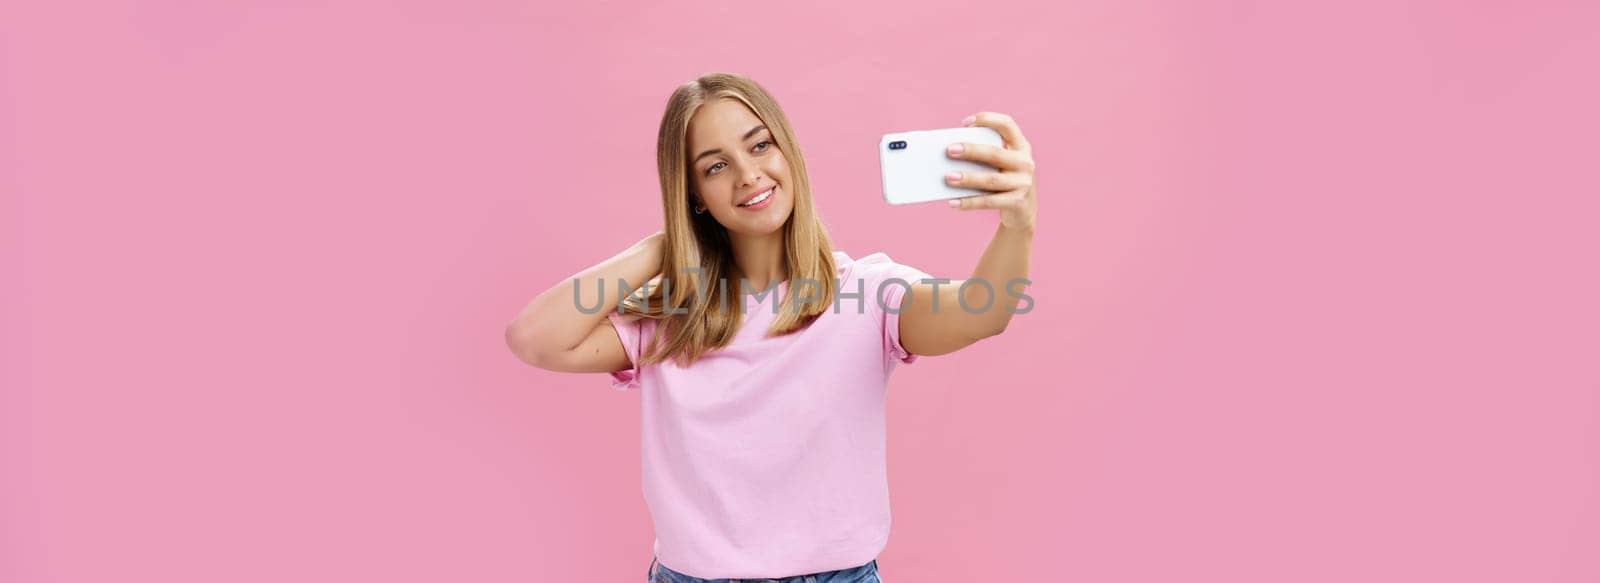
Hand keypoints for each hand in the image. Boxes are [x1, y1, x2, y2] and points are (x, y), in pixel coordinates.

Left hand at [944, 112, 1036, 232]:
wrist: (1024, 210)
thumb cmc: (1003, 179)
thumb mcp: (1001, 164)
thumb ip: (984, 155)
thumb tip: (951, 154)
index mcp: (1021, 146)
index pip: (1007, 125)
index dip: (988, 120)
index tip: (966, 122)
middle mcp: (1025, 162)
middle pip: (995, 154)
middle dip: (971, 151)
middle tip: (949, 150)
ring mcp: (1023, 183)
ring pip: (991, 180)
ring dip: (968, 179)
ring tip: (948, 178)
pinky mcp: (1018, 202)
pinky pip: (990, 202)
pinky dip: (970, 202)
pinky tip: (953, 202)